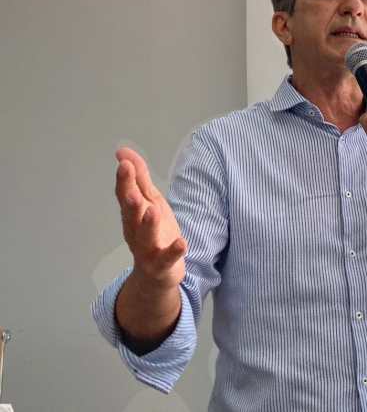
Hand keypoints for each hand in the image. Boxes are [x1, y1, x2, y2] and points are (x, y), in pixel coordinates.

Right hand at [114, 147, 186, 289]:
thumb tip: (123, 152)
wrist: (156, 274)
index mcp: (132, 214)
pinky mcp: (162, 265)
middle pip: (130, 214)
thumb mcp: (149, 201)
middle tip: (129, 184)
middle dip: (129, 199)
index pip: (125, 194)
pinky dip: (174, 251)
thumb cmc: (153, 231)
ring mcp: (147, 249)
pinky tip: (182, 242)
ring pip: (145, 236)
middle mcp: (135, 230)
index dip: (124, 179)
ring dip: (148, 223)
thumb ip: (138, 178)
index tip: (124, 162)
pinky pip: (167, 258)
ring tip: (153, 210)